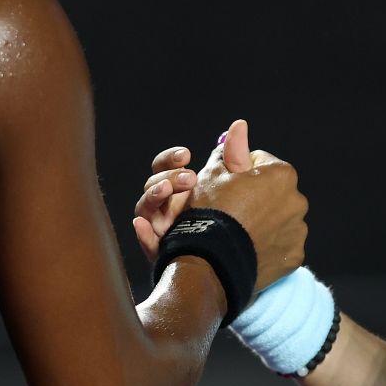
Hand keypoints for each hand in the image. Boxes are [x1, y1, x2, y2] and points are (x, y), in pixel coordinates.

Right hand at [131, 124, 248, 259]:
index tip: (185, 156)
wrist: (243, 260)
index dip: (172, 161)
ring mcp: (165, 233)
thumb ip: (234, 156)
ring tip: (168, 191)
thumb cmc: (240, 218)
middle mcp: (168, 209)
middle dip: (168, 176)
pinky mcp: (166, 255)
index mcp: (180, 189)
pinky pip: (150, 245)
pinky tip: (142, 226)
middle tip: (189, 178)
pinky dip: (145, 235)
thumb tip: (239, 125)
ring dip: (153, 197)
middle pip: (155, 186)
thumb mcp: (236, 183)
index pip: (167, 168)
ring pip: (146, 210)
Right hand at [133, 119, 306, 292]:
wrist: (211, 261)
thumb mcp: (214, 174)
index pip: (260, 163)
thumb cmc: (211, 212)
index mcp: (281, 174)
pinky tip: (249, 248)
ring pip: (279, 219)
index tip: (227, 186)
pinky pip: (281, 245)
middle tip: (231, 211)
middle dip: (256, 197)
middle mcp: (297, 200)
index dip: (239, 172)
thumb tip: (240, 126)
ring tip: (239, 232)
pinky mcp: (294, 256)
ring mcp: (298, 231)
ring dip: (264, 221)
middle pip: (273, 192)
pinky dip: (269, 246)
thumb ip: (232, 149)